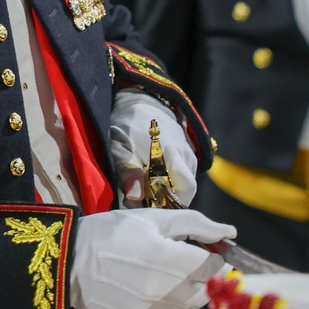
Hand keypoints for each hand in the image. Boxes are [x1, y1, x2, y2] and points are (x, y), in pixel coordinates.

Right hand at [69, 207, 234, 308]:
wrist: (67, 260)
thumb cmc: (110, 232)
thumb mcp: (151, 219)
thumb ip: (195, 224)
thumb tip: (229, 232)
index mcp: (168, 259)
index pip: (214, 268)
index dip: (214, 259)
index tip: (205, 252)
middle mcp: (162, 291)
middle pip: (204, 293)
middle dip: (201, 278)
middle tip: (184, 264)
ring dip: (183, 294)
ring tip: (162, 276)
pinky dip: (162, 306)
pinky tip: (145, 290)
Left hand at [110, 91, 197, 206]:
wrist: (140, 102)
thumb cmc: (126, 125)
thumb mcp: (119, 147)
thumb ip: (127, 170)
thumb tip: (134, 197)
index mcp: (171, 153)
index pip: (185, 189)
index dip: (169, 203)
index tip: (146, 206)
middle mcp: (186, 155)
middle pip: (185, 190)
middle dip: (166, 200)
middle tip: (142, 200)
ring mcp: (189, 153)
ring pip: (184, 184)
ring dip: (167, 190)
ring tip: (144, 187)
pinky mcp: (188, 152)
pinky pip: (183, 175)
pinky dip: (169, 181)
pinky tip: (151, 177)